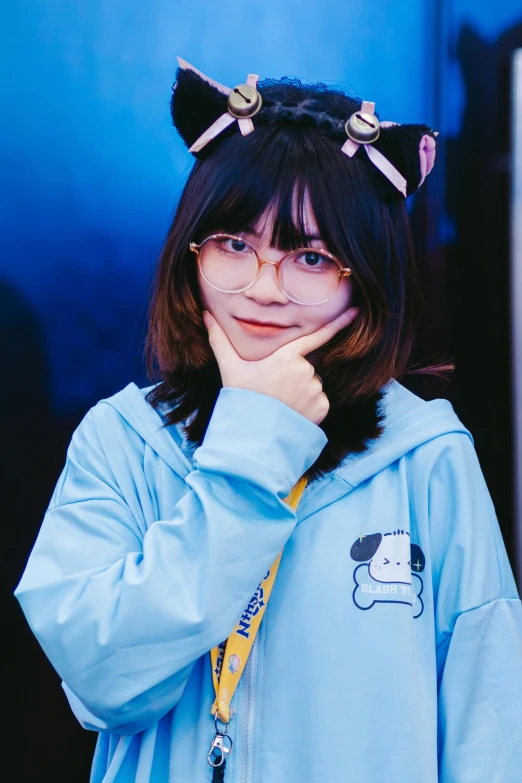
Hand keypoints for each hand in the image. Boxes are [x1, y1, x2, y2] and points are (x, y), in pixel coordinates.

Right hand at [202, 308, 358, 424]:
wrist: (254, 437)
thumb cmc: (241, 399)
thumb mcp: (230, 369)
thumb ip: (220, 341)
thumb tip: (205, 315)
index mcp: (287, 358)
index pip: (317, 336)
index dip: (338, 322)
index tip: (356, 311)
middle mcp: (305, 371)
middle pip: (304, 367)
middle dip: (292, 377)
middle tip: (272, 393)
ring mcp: (315, 390)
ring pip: (311, 385)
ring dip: (299, 393)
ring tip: (280, 406)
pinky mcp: (322, 408)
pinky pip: (318, 402)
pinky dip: (307, 407)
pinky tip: (291, 414)